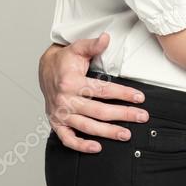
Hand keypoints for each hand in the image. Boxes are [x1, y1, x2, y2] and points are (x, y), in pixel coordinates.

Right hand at [39, 34, 149, 153]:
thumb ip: (93, 45)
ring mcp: (60, 113)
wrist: (44, 69)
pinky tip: (97, 147)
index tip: (139, 98)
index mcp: (72, 81)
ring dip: (108, 132)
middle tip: (141, 117)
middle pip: (99, 110)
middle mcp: (65, 99)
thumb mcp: (77, 48)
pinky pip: (67, 139)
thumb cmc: (64, 60)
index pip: (102, 89)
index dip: (123, 93)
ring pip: (87, 126)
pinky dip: (81, 146)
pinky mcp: (56, 123)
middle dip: (123, 114)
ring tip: (126, 134)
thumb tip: (106, 37)